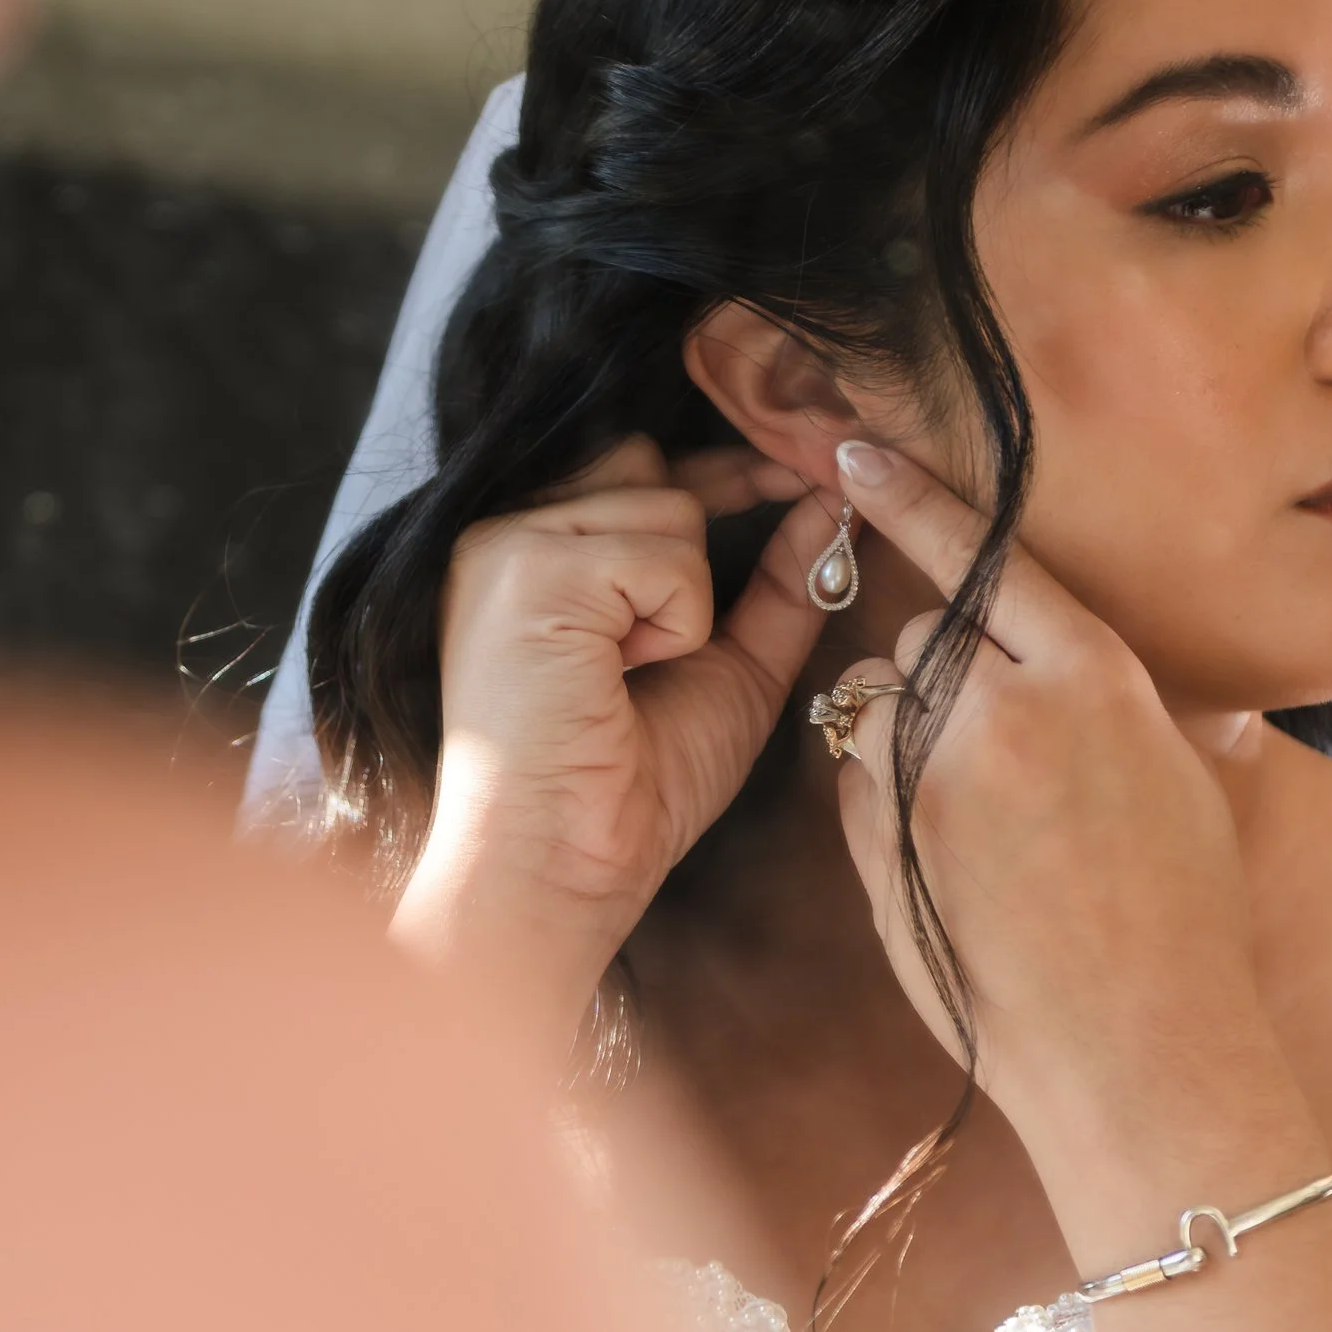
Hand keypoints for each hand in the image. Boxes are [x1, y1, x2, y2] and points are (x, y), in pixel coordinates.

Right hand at [393, 440, 837, 1030]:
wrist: (558, 869)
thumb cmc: (627, 790)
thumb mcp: (725, 668)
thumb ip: (776, 586)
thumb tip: (830, 506)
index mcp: (528, 554)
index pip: (634, 462)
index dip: (720, 471)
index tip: (791, 477)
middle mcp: (501, 534)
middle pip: (652, 467)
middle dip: (713, 510)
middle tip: (733, 569)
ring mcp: (506, 545)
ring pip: (668, 505)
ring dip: (685, 599)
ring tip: (627, 675)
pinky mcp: (527, 568)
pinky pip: (663, 552)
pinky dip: (673, 620)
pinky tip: (619, 675)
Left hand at [822, 438, 1269, 1151]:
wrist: (1144, 1051)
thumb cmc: (1182, 921)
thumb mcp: (1175, 774)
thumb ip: (1101, 698)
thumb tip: (1052, 657)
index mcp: (1097, 678)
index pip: (989, 558)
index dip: (918, 502)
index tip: (858, 453)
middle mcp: (1007, 711)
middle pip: (929, 631)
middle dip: (946, 668)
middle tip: (996, 748)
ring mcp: (934, 778)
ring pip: (878, 702)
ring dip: (906, 730)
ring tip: (979, 816)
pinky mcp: (885, 843)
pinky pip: (859, 780)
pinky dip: (885, 798)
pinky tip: (948, 860)